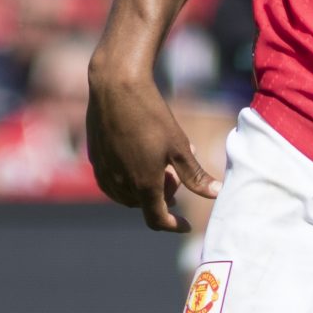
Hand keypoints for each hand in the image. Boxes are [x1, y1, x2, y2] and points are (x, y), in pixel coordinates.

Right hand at [87, 59, 221, 231]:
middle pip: (143, 205)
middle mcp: (120, 184)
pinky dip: (126, 182)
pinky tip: (135, 162)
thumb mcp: (179, 146)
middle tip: (175, 177)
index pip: (157, 219)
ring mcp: (105, 172)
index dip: (174, 225)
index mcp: (144, 185)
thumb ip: (196, 176)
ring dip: (143, 190)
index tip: (186, 224)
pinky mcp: (95, 158)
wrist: (116, 86)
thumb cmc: (151, 115)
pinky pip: (111, 182)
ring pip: (126, 195)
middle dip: (162, 198)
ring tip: (158, 168)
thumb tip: (217, 194)